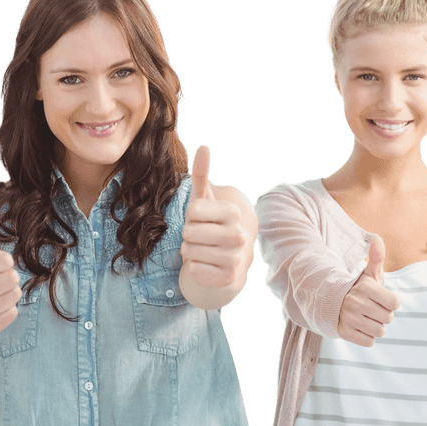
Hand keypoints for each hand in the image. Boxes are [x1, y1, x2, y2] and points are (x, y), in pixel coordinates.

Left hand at [180, 145, 248, 290]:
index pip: (192, 211)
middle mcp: (239, 235)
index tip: (199, 220)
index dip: (189, 217)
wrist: (225, 262)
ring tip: (202, 251)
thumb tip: (203, 146)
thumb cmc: (209, 226)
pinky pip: (194, 270)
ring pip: (189, 251)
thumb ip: (201, 175)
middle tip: (199, 238)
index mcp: (233, 212)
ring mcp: (235, 258)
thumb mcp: (203, 201)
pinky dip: (194, 269)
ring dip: (189, 252)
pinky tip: (206, 266)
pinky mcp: (228, 278)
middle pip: (189, 232)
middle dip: (187, 235)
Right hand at [336, 236, 399, 345]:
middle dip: (383, 315)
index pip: (395, 303)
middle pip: (388, 318)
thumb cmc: (357, 289)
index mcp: (365, 287)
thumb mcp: (368, 274)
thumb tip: (378, 238)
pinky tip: (359, 328)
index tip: (381, 299)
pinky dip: (367, 338)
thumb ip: (376, 258)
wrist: (331, 302)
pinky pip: (368, 342)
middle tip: (372, 309)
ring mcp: (348, 318)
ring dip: (375, 327)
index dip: (391, 302)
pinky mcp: (343, 332)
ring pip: (379, 331)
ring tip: (366, 318)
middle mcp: (355, 302)